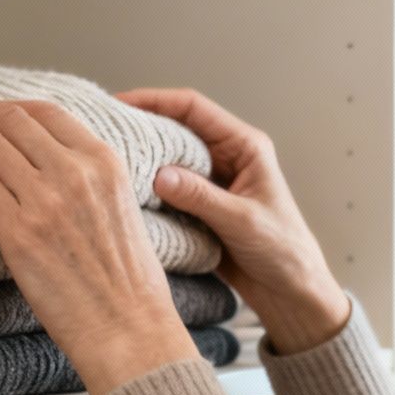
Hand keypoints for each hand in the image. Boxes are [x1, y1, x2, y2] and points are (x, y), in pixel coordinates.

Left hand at [0, 100, 198, 394]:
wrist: (128, 328)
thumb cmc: (127, 280)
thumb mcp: (119, 206)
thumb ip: (86, 175)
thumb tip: (37, 159)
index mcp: (105, 161)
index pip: (44, 111)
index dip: (2, 105)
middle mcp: (76, 172)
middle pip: (9, 119)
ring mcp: (46, 201)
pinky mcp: (21, 233)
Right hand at [117, 88, 350, 354]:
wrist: (292, 293)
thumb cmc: (284, 252)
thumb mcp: (242, 221)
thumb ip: (201, 197)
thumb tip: (159, 175)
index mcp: (245, 147)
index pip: (194, 108)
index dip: (155, 100)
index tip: (120, 103)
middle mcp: (227, 158)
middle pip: (176, 129)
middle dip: (141, 127)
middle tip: (102, 130)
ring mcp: (211, 182)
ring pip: (168, 159)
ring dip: (141, 159)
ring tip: (105, 159)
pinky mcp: (200, 207)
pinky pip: (168, 190)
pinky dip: (147, 189)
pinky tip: (123, 193)